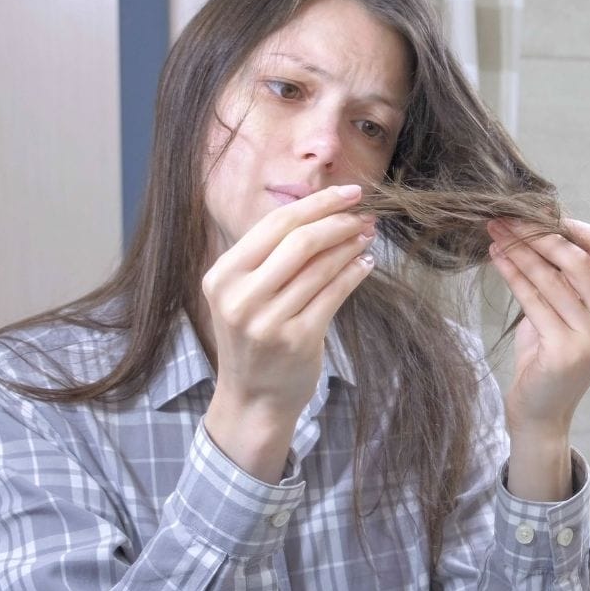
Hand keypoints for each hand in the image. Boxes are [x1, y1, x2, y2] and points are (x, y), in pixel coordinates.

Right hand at [201, 184, 376, 481]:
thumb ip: (269, 256)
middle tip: (364, 214)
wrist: (253, 398)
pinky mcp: (298, 340)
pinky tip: (365, 264)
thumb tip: (319, 210)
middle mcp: (240, 297)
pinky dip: (354, 274)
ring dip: (351, 246)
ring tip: (367, 235)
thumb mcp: (243, 294)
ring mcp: (268, 321)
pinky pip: (334, 294)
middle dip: (338, 221)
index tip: (348, 192)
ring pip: (321, 266)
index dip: (316, 203)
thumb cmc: (253, 338)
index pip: (274, 224)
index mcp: (222, 276)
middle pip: (299, 240)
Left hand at [487, 218, 589, 500]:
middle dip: (539, 234)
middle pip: (579, 259)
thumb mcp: (562, 311)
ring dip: (520, 251)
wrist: (541, 413)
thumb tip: (536, 223)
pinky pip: (536, 301)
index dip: (571, 225)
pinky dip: (514, 275)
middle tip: (506, 218)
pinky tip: (496, 259)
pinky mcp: (567, 352)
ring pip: (553, 279)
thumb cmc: (547, 357)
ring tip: (495, 233)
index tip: (535, 211)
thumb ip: (562, 276)